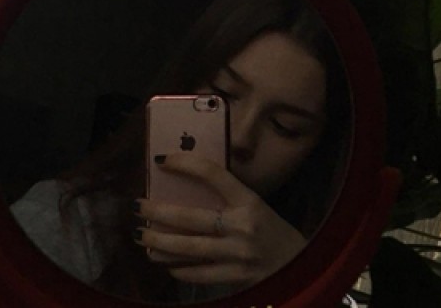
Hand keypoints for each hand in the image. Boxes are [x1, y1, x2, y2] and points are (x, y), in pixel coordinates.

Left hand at [134, 152, 306, 287]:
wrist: (300, 267)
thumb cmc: (272, 230)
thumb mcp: (255, 205)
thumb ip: (227, 197)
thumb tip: (187, 188)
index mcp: (249, 200)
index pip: (213, 174)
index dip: (186, 163)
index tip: (163, 160)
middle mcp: (243, 226)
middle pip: (192, 217)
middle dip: (159, 212)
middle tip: (139, 206)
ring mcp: (238, 255)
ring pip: (190, 249)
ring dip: (161, 243)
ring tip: (142, 236)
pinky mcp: (236, 279)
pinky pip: (199, 274)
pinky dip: (179, 268)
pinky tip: (165, 263)